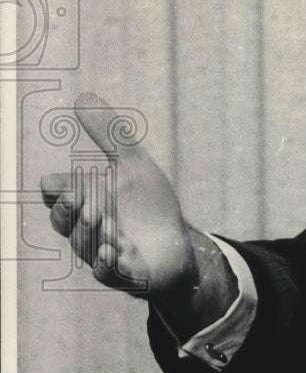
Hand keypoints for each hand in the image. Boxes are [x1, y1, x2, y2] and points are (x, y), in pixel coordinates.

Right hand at [40, 93, 236, 334]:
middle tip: (78, 198)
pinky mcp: (126, 276)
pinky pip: (111, 272)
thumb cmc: (149, 206)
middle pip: (70, 225)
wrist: (178, 245)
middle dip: (72, 212)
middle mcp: (88, 234)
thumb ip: (110, 134)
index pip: (63, 199)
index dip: (61, 193)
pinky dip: (109, 261)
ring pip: (89, 247)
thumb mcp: (134, 164)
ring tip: (104, 222)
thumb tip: (83, 96)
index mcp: (86, 207)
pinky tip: (113, 249)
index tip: (60, 184)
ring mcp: (105, 257)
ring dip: (94, 234)